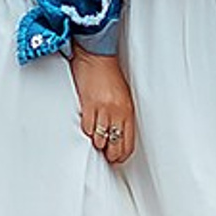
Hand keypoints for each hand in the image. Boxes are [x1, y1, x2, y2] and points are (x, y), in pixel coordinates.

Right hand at [68, 48, 137, 167]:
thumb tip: (118, 133)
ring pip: (100, 140)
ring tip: (96, 141)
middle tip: (106, 155)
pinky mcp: (88, 106)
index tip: (118, 158)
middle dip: (110, 154)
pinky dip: (87, 132)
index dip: (122, 155)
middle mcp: (117, 112)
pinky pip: (87, 128)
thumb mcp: (123, 96)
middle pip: (114, 145)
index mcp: (128, 110)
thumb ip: (122, 115)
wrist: (96, 57)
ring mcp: (102, 110)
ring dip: (97, 143)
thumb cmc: (109, 74)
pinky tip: (88, 130)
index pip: (128, 142)